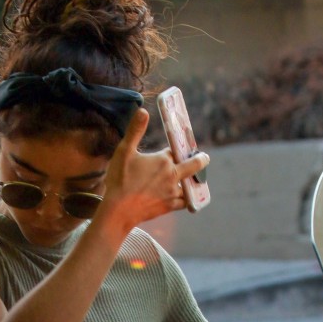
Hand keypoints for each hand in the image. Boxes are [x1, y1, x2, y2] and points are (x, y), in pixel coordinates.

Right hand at [101, 108, 209, 229]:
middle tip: (204, 158)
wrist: (118, 210)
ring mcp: (172, 192)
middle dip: (201, 160)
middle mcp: (172, 175)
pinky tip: (187, 197)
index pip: (175, 150)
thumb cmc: (119, 179)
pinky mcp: (169, 206)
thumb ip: (135, 130)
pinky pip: (185, 202)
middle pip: (193, 165)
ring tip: (193, 179)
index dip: (176, 148)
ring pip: (189, 185)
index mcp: (163, 160)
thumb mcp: (124, 151)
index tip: (178, 146)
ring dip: (192, 181)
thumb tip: (143, 111)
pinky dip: (188, 198)